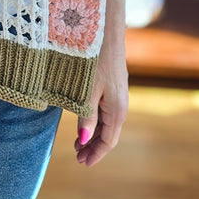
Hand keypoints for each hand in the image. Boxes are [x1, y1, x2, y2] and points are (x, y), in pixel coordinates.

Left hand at [75, 39, 127, 167]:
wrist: (106, 34)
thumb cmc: (95, 60)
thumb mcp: (87, 91)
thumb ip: (86, 117)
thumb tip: (83, 142)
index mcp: (117, 110)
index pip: (109, 141)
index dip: (96, 154)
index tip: (83, 164)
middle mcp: (121, 105)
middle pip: (109, 135)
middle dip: (94, 148)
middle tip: (77, 157)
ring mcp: (118, 96)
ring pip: (108, 124)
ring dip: (94, 136)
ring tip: (78, 145)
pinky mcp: (114, 87)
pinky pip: (106, 113)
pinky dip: (96, 122)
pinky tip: (85, 123)